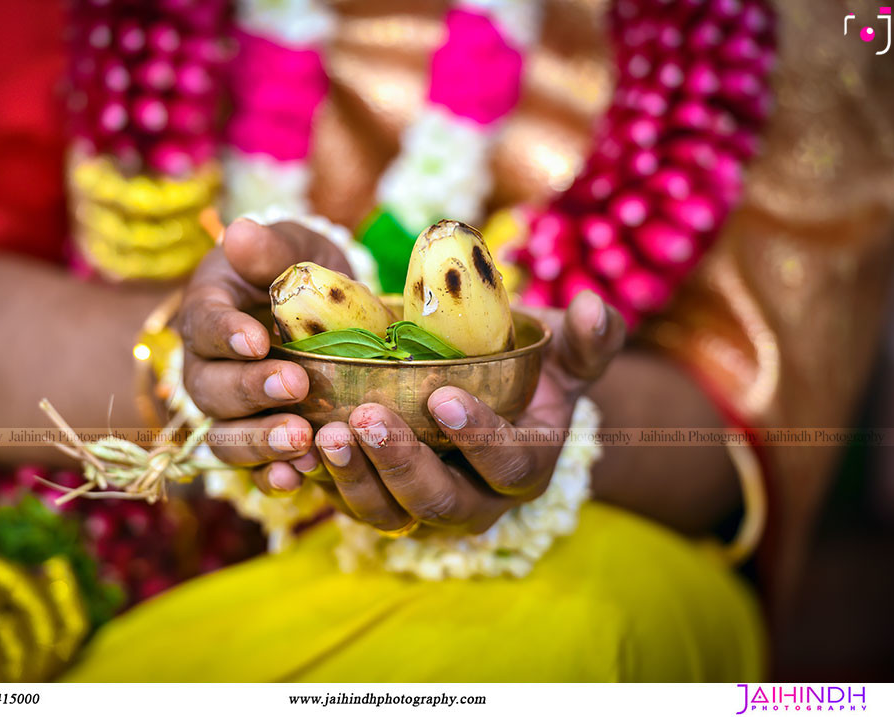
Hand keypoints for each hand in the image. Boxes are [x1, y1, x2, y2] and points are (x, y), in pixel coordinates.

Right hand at [179, 218, 349, 485]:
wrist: (313, 313)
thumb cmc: (295, 273)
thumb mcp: (291, 248)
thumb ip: (269, 250)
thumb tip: (241, 231)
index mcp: (209, 311)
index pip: (204, 323)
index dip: (226, 334)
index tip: (257, 340)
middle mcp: (206, 366)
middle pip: (210, 388)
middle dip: (250, 390)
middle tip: (297, 386)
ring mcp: (228, 411)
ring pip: (225, 436)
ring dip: (260, 442)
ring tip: (302, 441)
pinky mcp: (256, 442)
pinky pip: (253, 469)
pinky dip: (272, 477)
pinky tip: (299, 478)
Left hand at [309, 290, 625, 533]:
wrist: (494, 404)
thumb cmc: (533, 375)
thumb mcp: (565, 355)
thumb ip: (588, 340)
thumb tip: (594, 307)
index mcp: (526, 467)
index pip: (508, 466)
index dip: (479, 438)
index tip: (444, 396)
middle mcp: (476, 503)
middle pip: (440, 503)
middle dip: (403, 463)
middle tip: (368, 417)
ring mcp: (423, 509)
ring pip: (388, 514)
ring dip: (355, 477)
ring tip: (325, 433)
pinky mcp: (381, 501)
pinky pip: (350, 504)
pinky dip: (325, 480)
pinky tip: (298, 442)